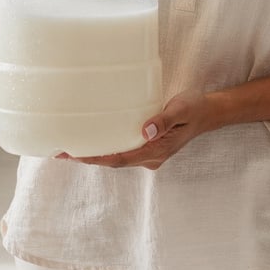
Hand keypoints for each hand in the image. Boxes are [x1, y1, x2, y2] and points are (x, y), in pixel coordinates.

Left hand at [59, 91, 216, 169]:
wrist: (209, 112)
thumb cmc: (195, 108)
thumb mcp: (182, 109)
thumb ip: (165, 120)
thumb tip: (146, 130)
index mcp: (157, 150)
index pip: (120, 158)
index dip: (96, 158)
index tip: (74, 155)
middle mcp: (150, 156)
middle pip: (114, 161)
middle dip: (88, 158)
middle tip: (60, 152)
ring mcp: (149, 153)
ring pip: (117, 157)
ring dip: (94, 154)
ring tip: (69, 147)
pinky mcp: (148, 145)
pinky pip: (123, 150)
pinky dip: (106, 147)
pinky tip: (94, 139)